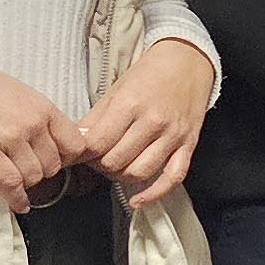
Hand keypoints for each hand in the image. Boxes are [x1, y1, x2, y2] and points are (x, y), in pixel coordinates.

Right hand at [0, 41, 92, 213]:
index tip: (60, 162)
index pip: (76, 144)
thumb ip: (41, 117)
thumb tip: (58, 141)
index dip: (69, 158)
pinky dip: (16, 198)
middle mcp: (32, 124)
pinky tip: (19, 203)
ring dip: (26, 183)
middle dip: (43, 171)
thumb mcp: (22, 95)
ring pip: (34, 177)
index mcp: (44, 108)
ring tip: (17, 178)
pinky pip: (10, 183)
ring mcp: (10, 138)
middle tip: (29, 169)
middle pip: (54, 165)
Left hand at [79, 37, 214, 209]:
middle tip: (95, 158)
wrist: (188, 63)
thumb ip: (95, 119)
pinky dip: (154, 194)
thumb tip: (75, 143)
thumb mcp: (116, 90)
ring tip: (114, 167)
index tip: (78, 153)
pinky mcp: (188, 145)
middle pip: (116, 161)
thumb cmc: (149, 75)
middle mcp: (154, 122)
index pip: (98, 143)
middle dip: (99, 165)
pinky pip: (173, 178)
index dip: (83, 153)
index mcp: (132, 104)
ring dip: (120, 177)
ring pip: (140, 173)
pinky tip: (138, 201)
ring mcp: (173, 136)